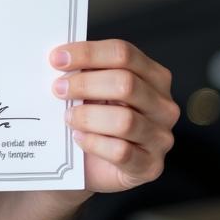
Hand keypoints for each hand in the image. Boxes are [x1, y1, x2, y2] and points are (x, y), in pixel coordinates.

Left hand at [50, 39, 179, 192]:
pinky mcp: (150, 165)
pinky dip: (93, 143)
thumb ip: (85, 71)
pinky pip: (121, 151)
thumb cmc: (97, 118)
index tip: (57, 59)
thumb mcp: (95, 89)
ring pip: (124, 120)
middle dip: (85, 84)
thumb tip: (59, 58)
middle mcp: (163, 105)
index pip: (124, 53)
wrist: (96, 164)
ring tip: (68, 117)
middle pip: (126, 83)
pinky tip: (79, 138)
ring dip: (87, 116)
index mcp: (152, 76)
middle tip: (58, 89)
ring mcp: (161, 137)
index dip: (88, 53)